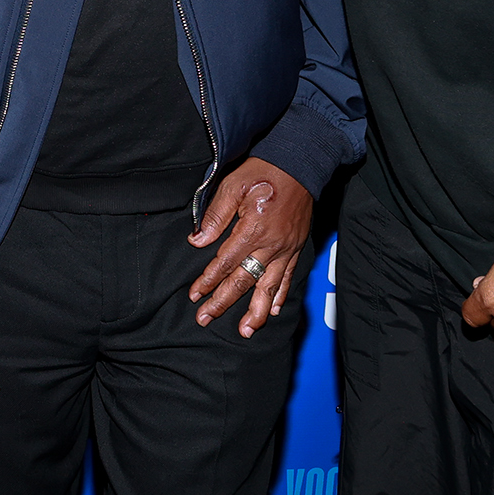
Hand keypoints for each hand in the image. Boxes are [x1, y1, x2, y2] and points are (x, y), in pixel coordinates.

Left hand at [187, 158, 312, 335]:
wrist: (298, 164)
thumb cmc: (262, 171)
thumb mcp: (232, 186)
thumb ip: (215, 216)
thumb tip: (197, 241)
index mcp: (252, 230)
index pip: (225, 263)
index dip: (208, 281)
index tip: (195, 296)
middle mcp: (271, 245)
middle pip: (244, 280)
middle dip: (223, 302)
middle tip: (206, 318)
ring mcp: (286, 248)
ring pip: (268, 287)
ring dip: (255, 311)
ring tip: (245, 330)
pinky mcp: (296, 247)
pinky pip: (287, 277)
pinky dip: (279, 295)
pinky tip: (270, 310)